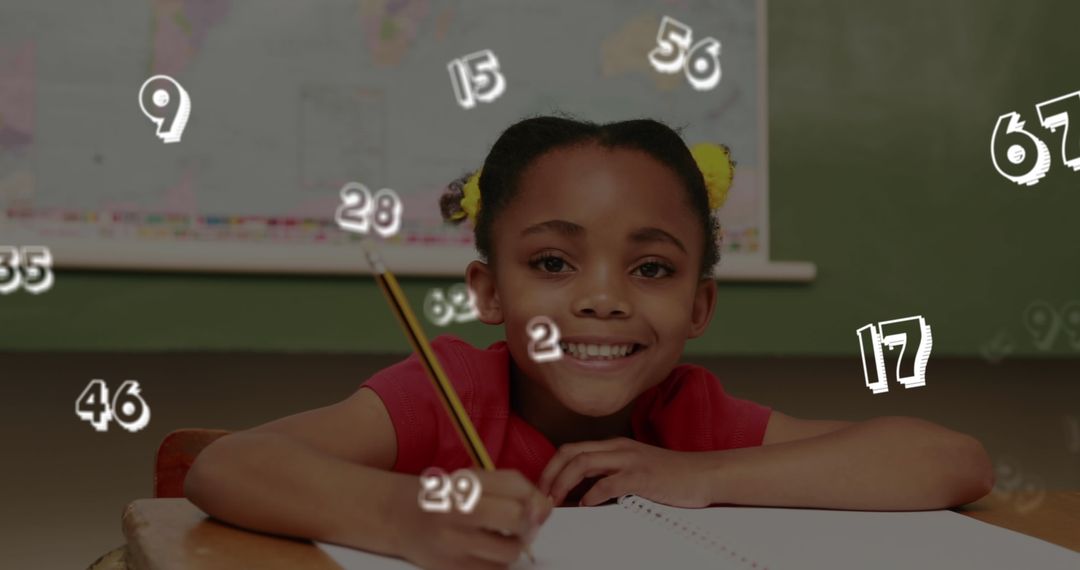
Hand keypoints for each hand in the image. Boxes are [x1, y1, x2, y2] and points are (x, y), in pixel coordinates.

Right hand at [391, 469, 553, 569]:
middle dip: (528, 524)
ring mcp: (454, 541)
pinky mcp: (453, 567)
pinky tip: (483, 551)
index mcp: (466, 481)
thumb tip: (545, 510)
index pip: (517, 486)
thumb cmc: (444, 497)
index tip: (534, 505)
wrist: (398, 517)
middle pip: (517, 518)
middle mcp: (459, 509)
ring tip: (497, 538)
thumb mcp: (472, 479)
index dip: (535, 499)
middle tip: (521, 525)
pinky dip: (497, 562)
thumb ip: (511, 488)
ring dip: (513, 547)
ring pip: (510, 551)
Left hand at [538, 437, 713, 507]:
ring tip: (556, 501)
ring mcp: (629, 460)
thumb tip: (579, 496)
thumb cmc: (669, 477)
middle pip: (570, 452)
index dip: (551, 468)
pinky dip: (593, 494)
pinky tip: (587, 505)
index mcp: (613, 446)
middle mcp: (618, 448)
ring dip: (563, 482)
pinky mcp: (641, 476)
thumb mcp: (632, 471)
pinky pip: (609, 482)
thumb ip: (607, 477)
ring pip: (583, 462)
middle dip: (549, 473)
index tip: (542, 489)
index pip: (571, 449)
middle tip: (541, 496)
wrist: (703, 474)